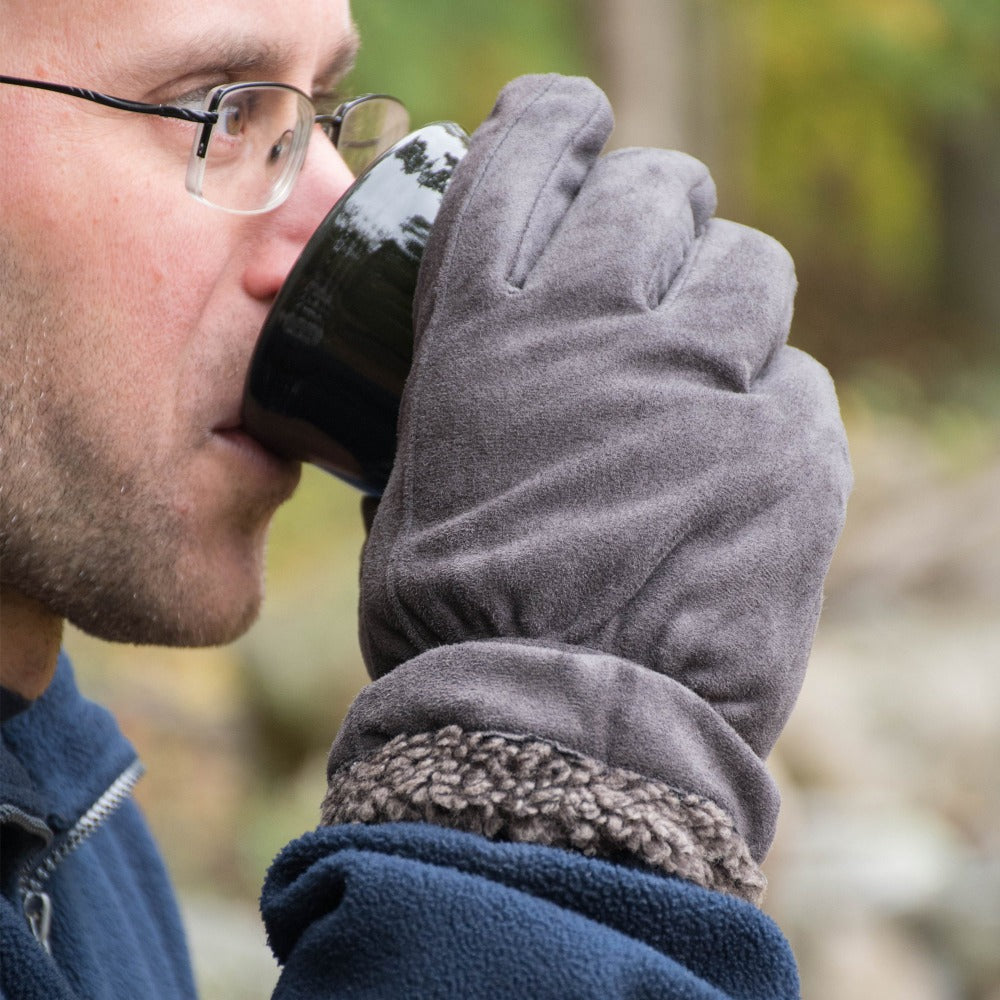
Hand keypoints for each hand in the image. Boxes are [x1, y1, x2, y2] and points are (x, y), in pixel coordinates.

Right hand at [343, 74, 850, 870]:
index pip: (531, 151)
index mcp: (486, 327)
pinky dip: (768, 412)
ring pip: (750, 267)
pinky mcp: (793, 448)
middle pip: (657, 191)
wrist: (557, 732)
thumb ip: (465, 395)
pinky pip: (797, 383)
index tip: (570, 131)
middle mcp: (597, 326)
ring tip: (696, 373)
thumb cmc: (460, 619)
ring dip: (724, 302)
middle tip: (646, 263)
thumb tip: (495, 365)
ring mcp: (704, 381)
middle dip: (654, 210)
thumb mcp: (420, 481)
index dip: (555, 125)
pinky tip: (730, 473)